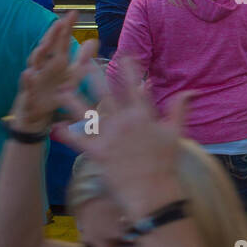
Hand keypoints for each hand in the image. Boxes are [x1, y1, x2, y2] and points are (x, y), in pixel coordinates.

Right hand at [11, 12, 98, 131]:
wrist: (36, 114)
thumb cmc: (53, 91)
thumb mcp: (71, 75)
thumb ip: (82, 58)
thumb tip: (94, 40)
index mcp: (55, 61)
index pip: (60, 41)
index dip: (66, 28)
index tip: (73, 13)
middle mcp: (42, 66)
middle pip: (47, 48)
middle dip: (52, 36)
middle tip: (60, 22)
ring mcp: (33, 79)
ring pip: (34, 65)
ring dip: (38, 55)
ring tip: (44, 45)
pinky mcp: (28, 94)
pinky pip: (27, 87)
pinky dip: (27, 80)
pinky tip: (28, 73)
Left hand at [54, 57, 189, 220]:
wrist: (154, 190)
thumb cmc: (166, 163)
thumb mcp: (176, 132)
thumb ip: (180, 108)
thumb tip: (191, 91)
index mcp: (143, 115)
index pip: (134, 87)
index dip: (129, 69)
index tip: (124, 56)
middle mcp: (124, 122)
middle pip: (105, 94)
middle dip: (94, 76)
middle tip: (84, 62)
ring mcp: (110, 137)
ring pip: (87, 113)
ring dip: (73, 101)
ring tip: (61, 90)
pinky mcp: (98, 153)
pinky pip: (78, 140)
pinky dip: (66, 134)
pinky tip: (55, 126)